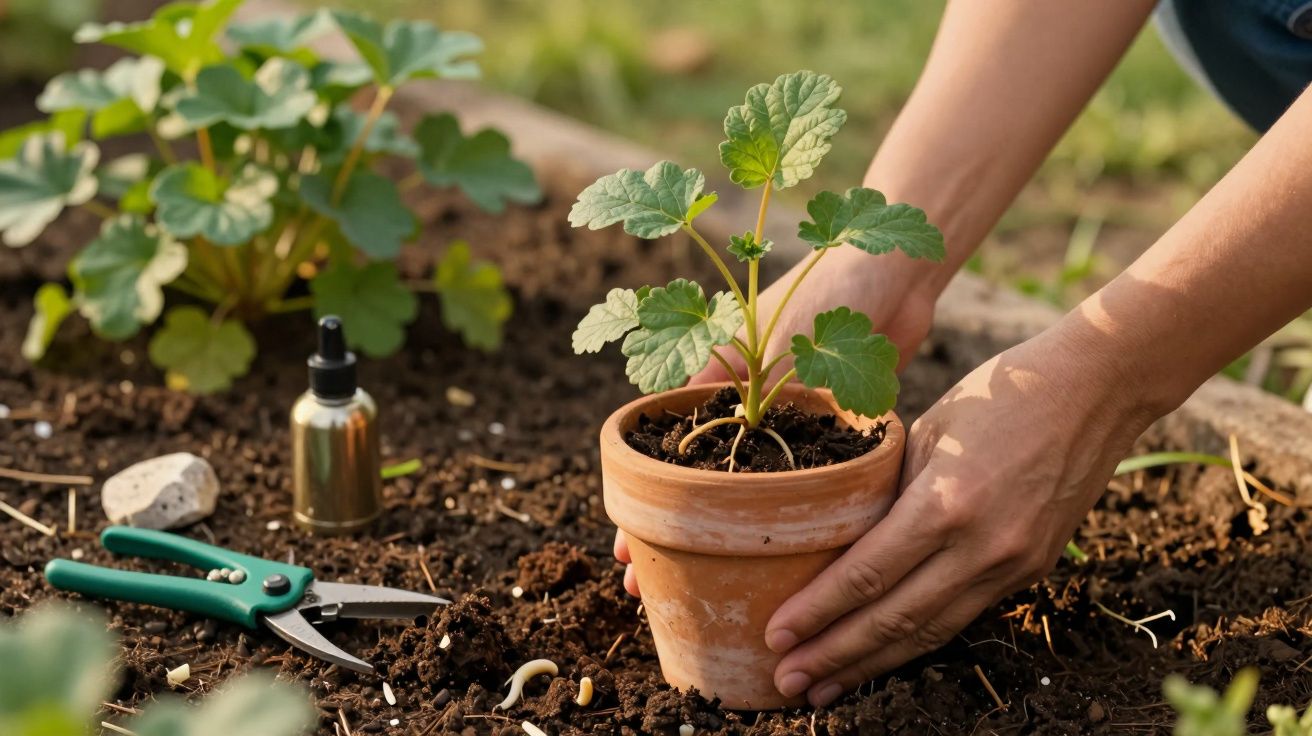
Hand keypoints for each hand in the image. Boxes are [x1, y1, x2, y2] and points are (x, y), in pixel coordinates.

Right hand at [614, 248, 941, 594]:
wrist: (897, 273)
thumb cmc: (823, 289)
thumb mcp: (767, 340)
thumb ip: (735, 388)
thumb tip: (694, 443)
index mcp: (716, 374)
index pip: (665, 448)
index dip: (642, 499)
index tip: (623, 546)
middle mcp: (746, 400)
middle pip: (699, 476)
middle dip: (669, 530)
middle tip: (643, 584)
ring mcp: (789, 415)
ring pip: (749, 487)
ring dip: (724, 530)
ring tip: (697, 583)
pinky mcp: (836, 424)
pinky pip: (805, 478)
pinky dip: (787, 510)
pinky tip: (776, 551)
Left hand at [763, 326, 1154, 705]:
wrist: (1095, 391)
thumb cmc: (999, 394)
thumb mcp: (925, 433)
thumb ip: (888, 493)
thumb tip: (841, 540)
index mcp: (945, 504)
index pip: (866, 576)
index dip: (818, 613)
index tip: (777, 635)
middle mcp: (982, 547)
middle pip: (894, 620)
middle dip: (835, 656)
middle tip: (787, 681)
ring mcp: (1012, 565)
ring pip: (931, 632)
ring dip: (873, 665)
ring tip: (827, 688)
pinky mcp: (1032, 571)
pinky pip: (963, 616)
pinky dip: (919, 641)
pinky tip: (884, 655)